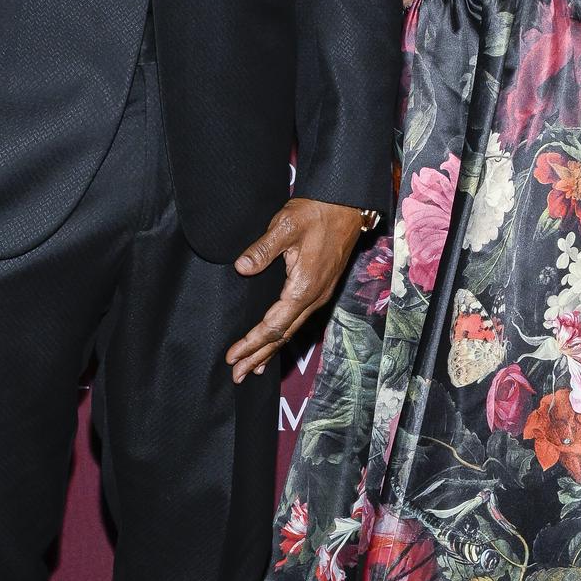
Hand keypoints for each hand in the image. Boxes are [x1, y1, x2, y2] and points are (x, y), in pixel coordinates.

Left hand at [226, 198, 364, 382]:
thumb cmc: (317, 212)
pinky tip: (274, 344)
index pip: (273, 325)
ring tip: (252, 369)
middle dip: (258, 356)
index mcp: (304, 286)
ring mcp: (319, 295)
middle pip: (283, 336)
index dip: (252, 343)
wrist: (347, 205)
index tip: (232, 356)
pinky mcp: (320, 289)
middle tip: (237, 375)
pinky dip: (282, 336)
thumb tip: (242, 268)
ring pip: (291, 331)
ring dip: (269, 350)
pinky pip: (298, 321)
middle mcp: (314, 297)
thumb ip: (263, 248)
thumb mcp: (286, 224)